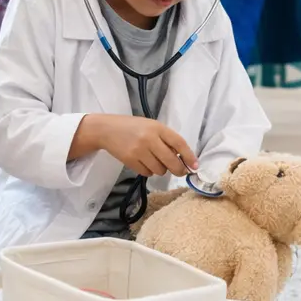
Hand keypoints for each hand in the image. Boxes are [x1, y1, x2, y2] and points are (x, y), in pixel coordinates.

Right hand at [71, 113, 197, 177]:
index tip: (195, 166)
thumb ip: (166, 139)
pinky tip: (143, 162)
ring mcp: (139, 150)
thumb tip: (184, 159)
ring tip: (153, 160)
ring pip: (160, 170)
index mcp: (157, 127)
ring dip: (161, 169)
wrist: (106, 129)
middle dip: (178, 170)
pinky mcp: (130, 161)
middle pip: (172, 162)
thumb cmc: (133, 127)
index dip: (189, 156)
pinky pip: (147, 173)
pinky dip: (148, 171)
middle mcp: (149, 139)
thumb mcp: (150, 126)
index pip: (179, 143)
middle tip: (179, 171)